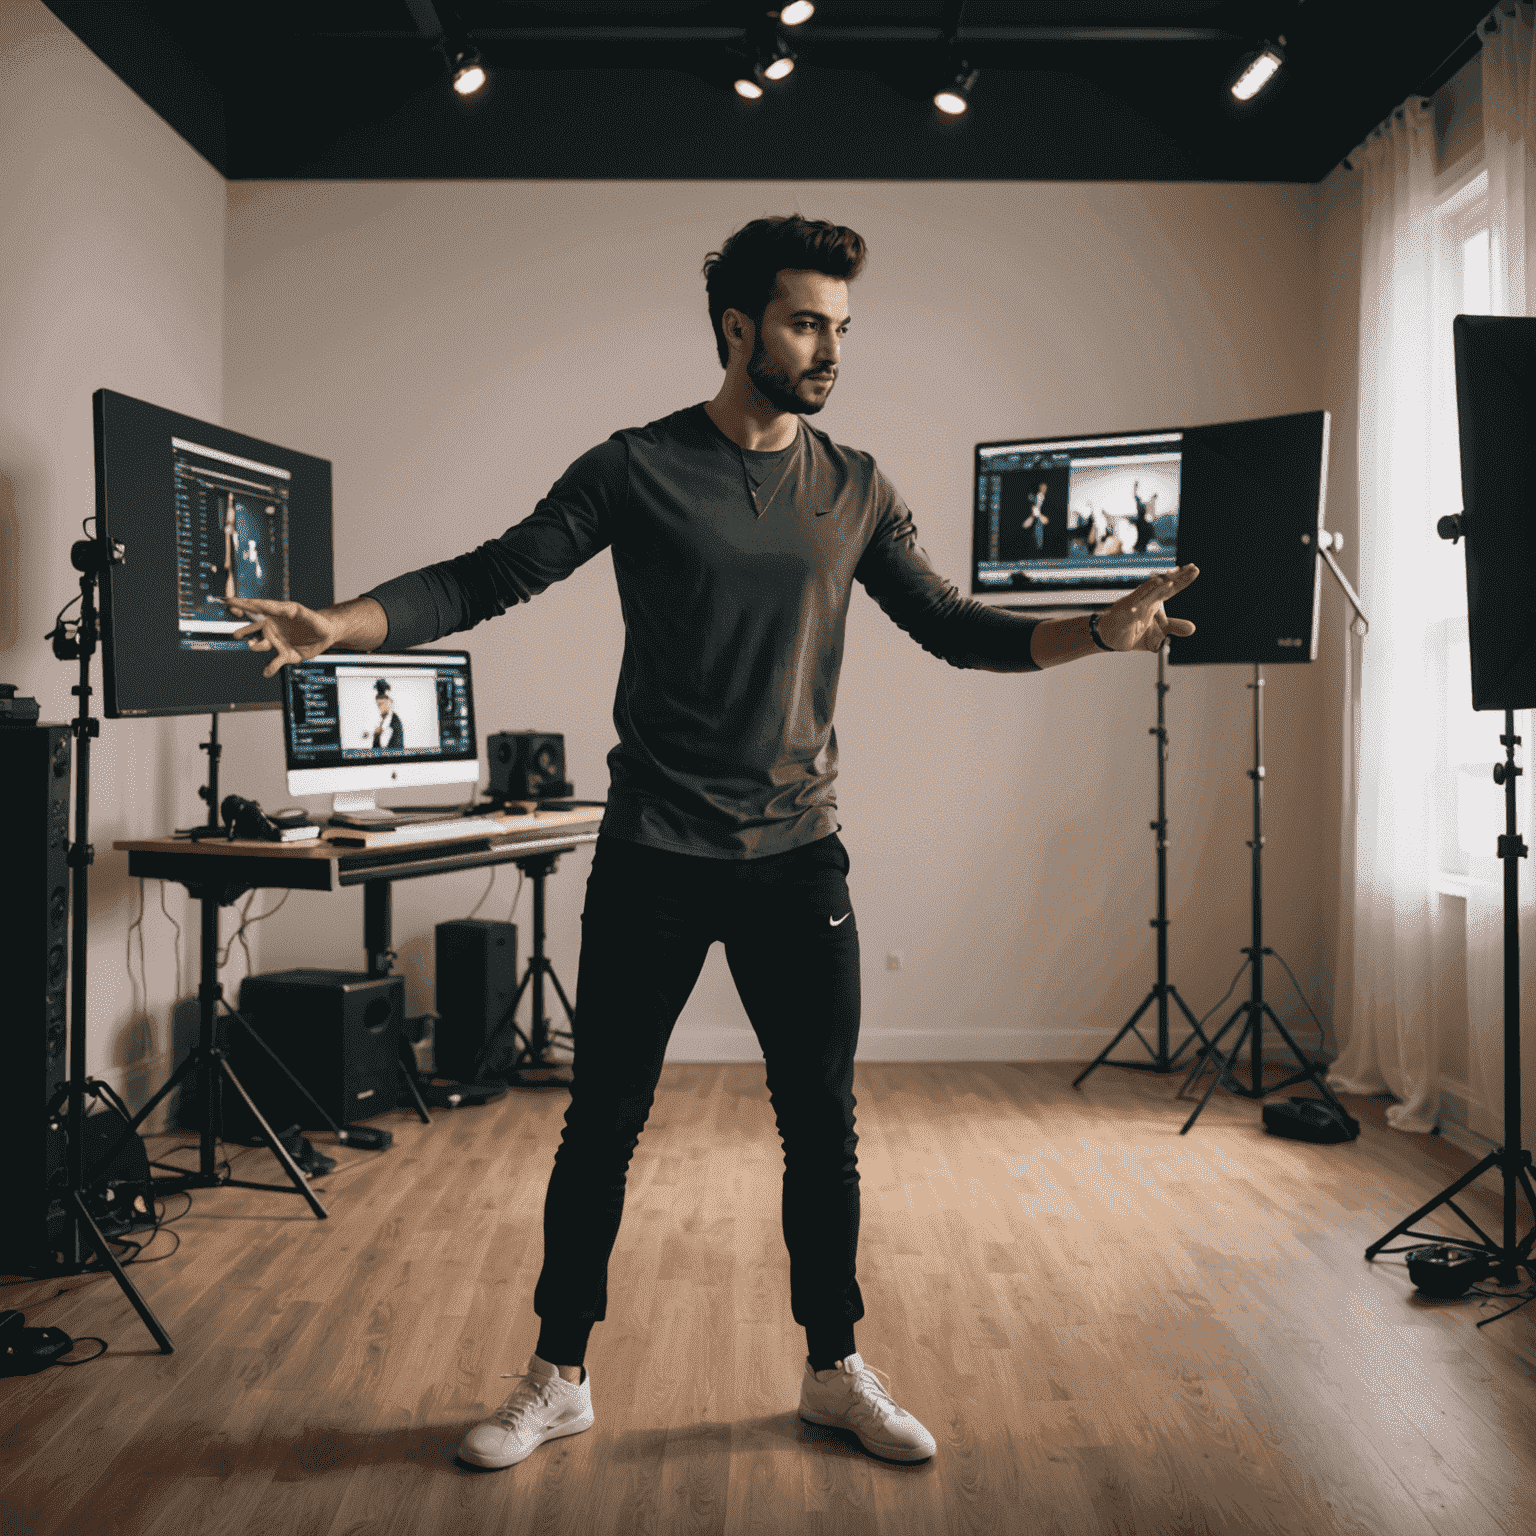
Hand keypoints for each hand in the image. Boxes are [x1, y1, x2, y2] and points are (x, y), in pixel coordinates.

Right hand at [223, 596, 340, 677]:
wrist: (327, 635)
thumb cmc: (317, 621)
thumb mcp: (309, 615)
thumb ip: (299, 612)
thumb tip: (289, 608)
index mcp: (277, 614)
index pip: (258, 607)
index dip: (243, 603)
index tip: (228, 600)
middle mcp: (274, 627)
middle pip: (254, 628)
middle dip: (245, 630)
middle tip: (236, 634)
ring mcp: (278, 641)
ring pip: (262, 645)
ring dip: (256, 646)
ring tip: (253, 645)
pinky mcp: (286, 654)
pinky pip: (275, 662)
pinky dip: (270, 668)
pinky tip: (266, 672)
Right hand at [1095, 564, 1198, 652]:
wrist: (1110, 638)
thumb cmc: (1132, 630)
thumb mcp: (1158, 632)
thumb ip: (1174, 627)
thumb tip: (1192, 628)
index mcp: (1154, 601)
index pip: (1171, 588)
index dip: (1183, 579)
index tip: (1195, 569)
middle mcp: (1144, 599)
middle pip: (1161, 585)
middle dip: (1176, 577)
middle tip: (1192, 568)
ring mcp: (1133, 604)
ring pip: (1146, 593)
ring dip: (1156, 587)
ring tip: (1169, 582)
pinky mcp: (1122, 613)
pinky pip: (1130, 605)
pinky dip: (1136, 601)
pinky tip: (1139, 605)